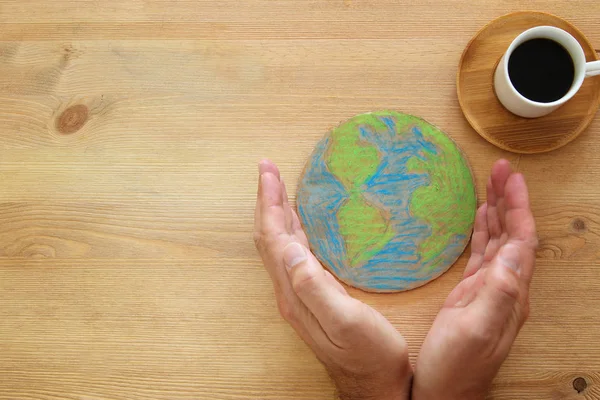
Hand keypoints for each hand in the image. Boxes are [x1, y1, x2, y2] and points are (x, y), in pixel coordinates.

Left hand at [254, 160, 411, 399]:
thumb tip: (291, 249)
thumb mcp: (347, 322)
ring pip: (280, 244)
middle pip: (270, 237)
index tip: (268, 171)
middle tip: (268, 169)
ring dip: (276, 214)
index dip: (269, 202)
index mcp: (295, 291)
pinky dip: (291, 231)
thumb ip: (316, 287)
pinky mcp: (313, 298)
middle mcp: (291, 291)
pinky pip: (293, 254)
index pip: (273, 237)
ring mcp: (300, 295)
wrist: (377, 389)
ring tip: (277, 188)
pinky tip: (299, 224)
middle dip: (267, 201)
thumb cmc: (371, 357)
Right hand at [412, 159, 537, 399]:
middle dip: (508, 200)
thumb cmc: (455, 366)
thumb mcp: (476, 328)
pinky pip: (481, 254)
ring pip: (497, 241)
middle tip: (499, 169)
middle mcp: (505, 288)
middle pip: (513, 234)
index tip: (510, 177)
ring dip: (496, 211)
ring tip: (490, 183)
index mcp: (511, 293)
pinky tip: (478, 218)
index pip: (521, 240)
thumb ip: (499, 289)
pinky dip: (481, 232)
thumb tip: (516, 248)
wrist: (441, 394)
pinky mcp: (470, 294)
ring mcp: (488, 291)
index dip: (517, 206)